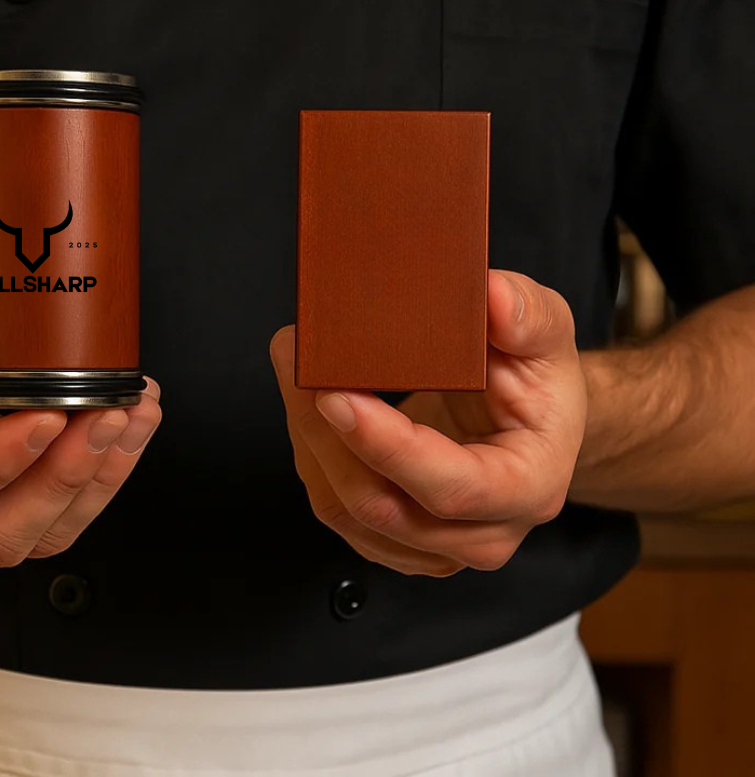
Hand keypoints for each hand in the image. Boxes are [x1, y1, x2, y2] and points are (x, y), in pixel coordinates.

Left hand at [269, 270, 585, 576]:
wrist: (530, 420)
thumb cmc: (538, 379)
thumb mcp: (548, 332)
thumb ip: (528, 314)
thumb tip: (493, 299)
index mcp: (528, 486)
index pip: (451, 487)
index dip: (387, 448)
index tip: (336, 397)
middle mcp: (483, 533)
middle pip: (382, 505)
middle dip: (324, 433)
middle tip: (297, 359)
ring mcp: (435, 545)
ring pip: (345, 510)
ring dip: (308, 440)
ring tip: (295, 370)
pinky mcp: (394, 537)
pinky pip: (335, 507)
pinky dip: (311, 455)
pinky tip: (306, 406)